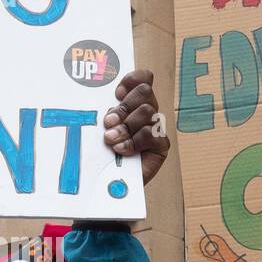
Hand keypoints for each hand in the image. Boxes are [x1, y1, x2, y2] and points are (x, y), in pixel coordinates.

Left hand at [103, 69, 167, 184]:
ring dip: (125, 126)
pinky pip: (151, 134)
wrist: (110, 182)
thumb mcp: (100, 128)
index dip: (132, 80)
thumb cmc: (103, 153)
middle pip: (145, 92)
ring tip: (111, 139)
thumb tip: (103, 106)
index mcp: (134, 102)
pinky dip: (133, 141)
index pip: (143, 79)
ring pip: (147, 112)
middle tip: (109, 121)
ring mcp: (156, 128)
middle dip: (124, 106)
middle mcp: (148, 112)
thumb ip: (105, 113)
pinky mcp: (161, 145)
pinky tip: (121, 149)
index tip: (117, 92)